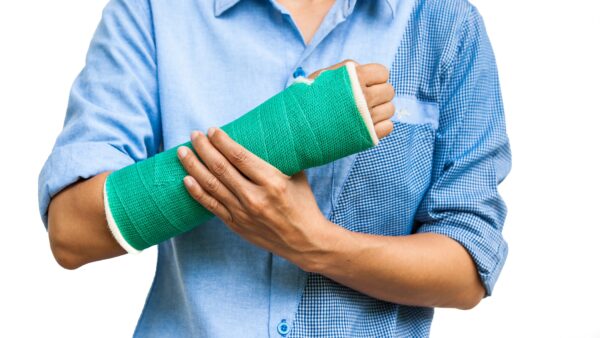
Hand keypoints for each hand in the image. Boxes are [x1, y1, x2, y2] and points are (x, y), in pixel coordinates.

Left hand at [177, 128, 339, 270]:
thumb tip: (263, 137)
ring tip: (182, 153)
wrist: (304, 242)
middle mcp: (255, 198)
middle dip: (204, 149)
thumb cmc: (303, 205)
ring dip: (194, 167)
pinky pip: (211, 206)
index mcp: (273, 182)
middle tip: (194, 135)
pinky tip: (186, 179)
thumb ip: (279, 160)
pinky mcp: (236, 225)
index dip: (222, 142)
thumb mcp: (297, 177)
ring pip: (212, 186)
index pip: (240, 157)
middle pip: (221, 168)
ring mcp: (243, 213)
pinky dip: (197, 192)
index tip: (211, 130)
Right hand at [308, 60, 394, 138]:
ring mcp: (366, 118)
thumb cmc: (306, 100)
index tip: (364, 84)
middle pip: (389, 91)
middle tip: (364, 99)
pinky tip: (366, 125)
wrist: (295, 129)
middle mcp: (363, 97)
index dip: (375, 77)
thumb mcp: (322, 75)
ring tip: (364, 113)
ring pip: (390, 109)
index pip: (383, 72)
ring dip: (380, 110)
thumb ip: (346, 70)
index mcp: (354, 77)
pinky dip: (380, 126)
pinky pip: (388, 127)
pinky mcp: (366, 136)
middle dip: (379, 93)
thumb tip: (364, 69)